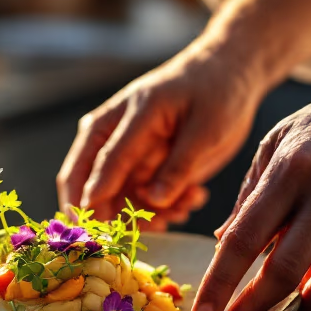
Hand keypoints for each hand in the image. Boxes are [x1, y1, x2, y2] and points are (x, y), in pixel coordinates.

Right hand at [57, 36, 270, 224]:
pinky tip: (188, 201)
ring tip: (182, 209)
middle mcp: (114, 132)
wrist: (226, 77)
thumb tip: (153, 200)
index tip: (95, 224)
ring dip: (142, 216)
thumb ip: (180, 166)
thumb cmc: (217, 93)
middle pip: (84, 178)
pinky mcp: (135, 168)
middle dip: (105, 214)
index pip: (104, 158)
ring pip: (110, 198)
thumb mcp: (208, 128)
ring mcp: (121, 152)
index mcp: (131, 113)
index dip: (97, 193)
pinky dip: (156, 212)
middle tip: (138, 234)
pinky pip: (132, 202)